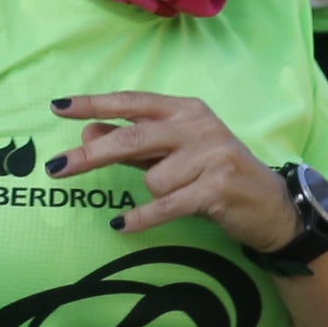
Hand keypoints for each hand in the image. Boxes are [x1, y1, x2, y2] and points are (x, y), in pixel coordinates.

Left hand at [57, 92, 298, 247]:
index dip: (94, 103)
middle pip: (133, 137)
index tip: (58, 106)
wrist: (272, 205)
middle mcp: (199, 126)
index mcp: (187, 110)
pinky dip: (141, 218)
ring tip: (183, 195)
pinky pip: (165, 204)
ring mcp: (211, 156)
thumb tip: (88, 132)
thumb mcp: (174, 152)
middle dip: (91, 155)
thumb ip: (133, 142)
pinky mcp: (216, 188)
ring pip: (152, 179)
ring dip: (156, 194)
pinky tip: (121, 224)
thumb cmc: (215, 174)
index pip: (133, 102)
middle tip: (56, 168)